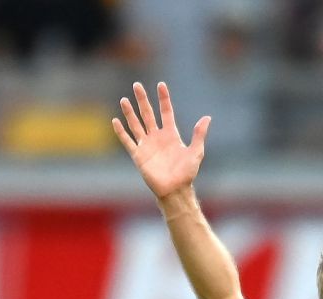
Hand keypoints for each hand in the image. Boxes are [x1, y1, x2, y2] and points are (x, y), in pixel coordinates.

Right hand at [112, 82, 208, 202]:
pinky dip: (121, 132)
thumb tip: (207, 118)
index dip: (163, 99)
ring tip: (124, 99)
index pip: (166, 111)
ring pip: (136, 124)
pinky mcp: (138, 156)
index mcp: (171, 134)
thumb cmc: (187, 173)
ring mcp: (147, 145)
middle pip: (148, 113)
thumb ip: (199, 135)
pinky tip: (115, 121)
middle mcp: (157, 137)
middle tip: (137, 85)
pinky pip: (128, 141)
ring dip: (130, 112)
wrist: (175, 190)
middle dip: (142, 100)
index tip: (161, 85)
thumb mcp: (196, 152)